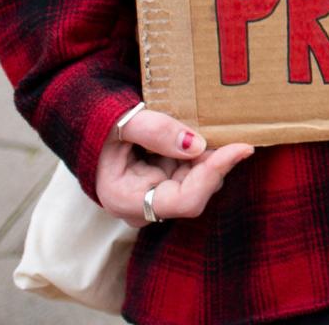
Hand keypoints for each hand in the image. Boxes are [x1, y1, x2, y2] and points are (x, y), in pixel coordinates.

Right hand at [95, 106, 254, 229]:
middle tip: (226, 127)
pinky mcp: (163, 185)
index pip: (184, 200)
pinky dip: (200, 153)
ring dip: (209, 155)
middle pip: (197, 191)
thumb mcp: (122, 121)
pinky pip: (192, 172)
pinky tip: (197, 133)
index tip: (242, 148)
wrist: (86, 122)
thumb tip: (196, 145)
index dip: (215, 174)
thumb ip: (155, 131)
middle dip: (215, 161)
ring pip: (199, 182)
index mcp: (125, 198)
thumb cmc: (97, 122)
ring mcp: (154, 198)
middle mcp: (142, 207)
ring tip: (202, 126)